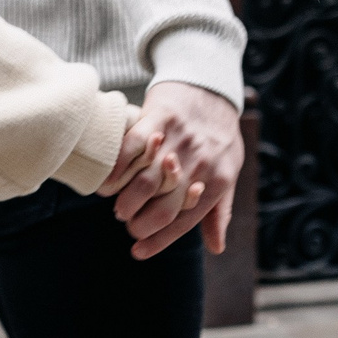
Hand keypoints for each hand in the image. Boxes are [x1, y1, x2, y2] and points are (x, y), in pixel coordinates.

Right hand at [98, 80, 241, 260]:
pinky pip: (132, 147)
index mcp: (217, 181)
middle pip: (162, 207)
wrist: (211, 85)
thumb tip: (216, 248)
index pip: (184, 221)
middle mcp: (198, 164)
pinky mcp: (159, 117)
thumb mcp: (229, 171)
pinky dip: (117, 167)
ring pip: (144, 181)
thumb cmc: (219, 135)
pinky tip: (108, 181)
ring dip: (125, 200)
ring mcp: (177, 140)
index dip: (159, 240)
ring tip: (117, 206)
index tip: (138, 252)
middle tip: (128, 224)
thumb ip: (219, 210)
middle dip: (140, 224)